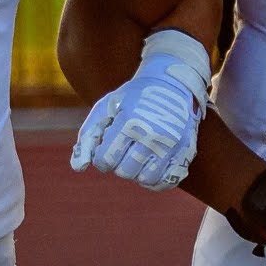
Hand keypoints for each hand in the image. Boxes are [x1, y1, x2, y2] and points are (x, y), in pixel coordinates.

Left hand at [70, 36, 207, 192]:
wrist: (172, 84)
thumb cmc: (133, 97)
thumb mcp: (106, 108)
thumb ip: (88, 136)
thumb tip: (78, 168)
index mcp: (130, 122)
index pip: (105, 160)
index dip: (101, 157)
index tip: (107, 145)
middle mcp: (153, 134)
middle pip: (124, 172)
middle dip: (118, 163)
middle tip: (123, 148)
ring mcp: (172, 145)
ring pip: (146, 179)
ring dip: (136, 172)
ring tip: (136, 156)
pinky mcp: (186, 151)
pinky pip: (167, 181)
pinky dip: (155, 180)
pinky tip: (149, 167)